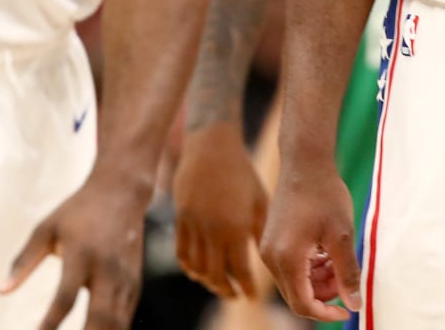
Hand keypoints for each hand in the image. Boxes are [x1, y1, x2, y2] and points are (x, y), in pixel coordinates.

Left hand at [1, 175, 146, 329]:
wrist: (122, 192)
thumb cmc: (76, 212)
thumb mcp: (46, 229)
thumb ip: (24, 261)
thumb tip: (0, 291)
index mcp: (82, 253)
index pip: (66, 296)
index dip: (51, 322)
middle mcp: (107, 268)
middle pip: (100, 317)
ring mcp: (125, 278)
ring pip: (117, 324)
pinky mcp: (135, 284)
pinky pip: (125, 319)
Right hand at [173, 122, 268, 299]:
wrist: (211, 147)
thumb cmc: (242, 173)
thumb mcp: (259, 201)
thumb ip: (260, 232)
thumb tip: (265, 259)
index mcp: (236, 228)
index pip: (241, 272)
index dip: (247, 289)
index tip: (253, 297)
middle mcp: (213, 231)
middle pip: (216, 276)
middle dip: (227, 290)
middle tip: (235, 295)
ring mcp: (193, 225)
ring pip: (197, 268)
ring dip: (208, 281)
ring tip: (218, 285)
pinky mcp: (180, 218)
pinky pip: (181, 252)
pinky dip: (189, 267)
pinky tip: (198, 271)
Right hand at [258, 155, 359, 320]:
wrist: (305, 163)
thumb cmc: (324, 194)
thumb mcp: (342, 235)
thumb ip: (348, 273)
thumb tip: (355, 304)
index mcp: (287, 258)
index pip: (303, 304)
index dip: (326, 313)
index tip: (348, 309)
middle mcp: (271, 257)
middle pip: (297, 296)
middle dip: (324, 294)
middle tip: (346, 276)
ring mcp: (268, 249)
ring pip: (294, 283)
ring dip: (318, 281)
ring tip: (338, 260)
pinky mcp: (271, 241)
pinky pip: (290, 268)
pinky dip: (309, 269)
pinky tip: (325, 251)